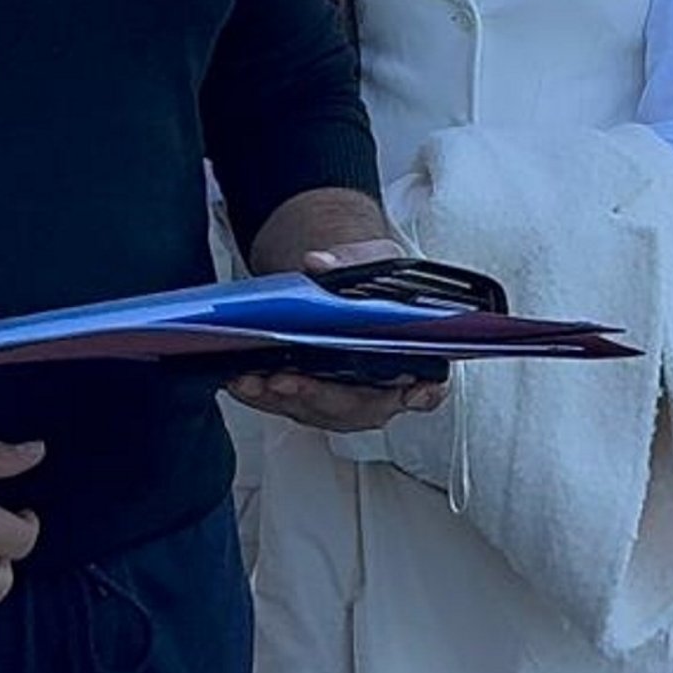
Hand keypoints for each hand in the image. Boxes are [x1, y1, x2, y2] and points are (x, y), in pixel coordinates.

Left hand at [224, 240, 446, 431]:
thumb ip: (355, 261)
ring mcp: (347, 401)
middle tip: (287, 380)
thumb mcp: (376, 261)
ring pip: (318, 411)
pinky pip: (289, 406)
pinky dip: (263, 396)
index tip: (415, 392)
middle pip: (361, 406)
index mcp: (414, 359)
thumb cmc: (375, 283)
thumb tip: (318, 263)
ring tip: (252, 381)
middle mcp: (383, 390)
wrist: (350, 288)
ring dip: (282, 399)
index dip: (426, 393)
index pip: (431, 386)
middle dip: (320, 396)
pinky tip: (240, 382)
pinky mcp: (313, 400)